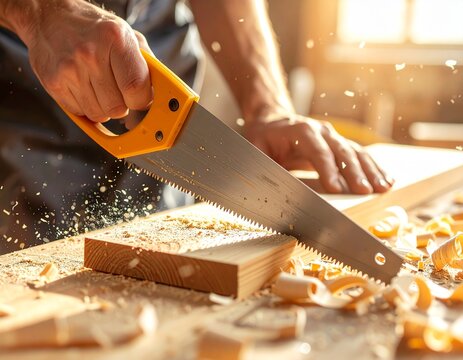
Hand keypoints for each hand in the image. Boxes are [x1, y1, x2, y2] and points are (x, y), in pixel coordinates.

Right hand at [17, 0, 152, 121]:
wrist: (49, 17)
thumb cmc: (95, 29)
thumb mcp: (128, 36)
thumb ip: (148, 65)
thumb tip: (162, 96)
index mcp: (116, 40)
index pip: (136, 90)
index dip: (142, 102)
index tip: (142, 100)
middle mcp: (91, 54)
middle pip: (117, 108)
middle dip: (123, 106)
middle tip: (119, 91)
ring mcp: (70, 70)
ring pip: (99, 114)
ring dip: (105, 107)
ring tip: (101, 86)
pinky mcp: (54, 83)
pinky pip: (80, 113)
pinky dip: (87, 106)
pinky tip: (85, 88)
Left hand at [245, 112, 393, 193]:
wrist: (271, 121)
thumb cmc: (262, 138)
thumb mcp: (256, 150)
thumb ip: (265, 166)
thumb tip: (274, 186)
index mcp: (300, 130)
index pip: (317, 151)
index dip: (327, 169)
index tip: (336, 188)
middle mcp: (321, 131)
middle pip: (341, 151)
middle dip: (354, 173)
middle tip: (364, 191)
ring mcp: (333, 137)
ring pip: (356, 152)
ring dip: (370, 171)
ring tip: (383, 188)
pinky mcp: (340, 145)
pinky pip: (360, 155)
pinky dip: (374, 168)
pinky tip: (386, 180)